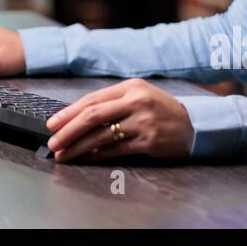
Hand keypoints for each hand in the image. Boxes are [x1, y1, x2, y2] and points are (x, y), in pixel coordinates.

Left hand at [44, 78, 194, 162]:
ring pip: (102, 136)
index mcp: (130, 87)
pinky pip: (116, 150)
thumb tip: (77, 116)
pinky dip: (98, 155)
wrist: (193, 124)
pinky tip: (86, 158)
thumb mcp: (139, 95)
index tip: (52, 124)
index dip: (69, 112)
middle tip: (53, 141)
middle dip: (68, 130)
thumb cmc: (160, 109)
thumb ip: (112, 102)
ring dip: (79, 147)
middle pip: (93, 116)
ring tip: (64, 154)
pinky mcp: (148, 141)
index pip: (92, 99)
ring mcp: (143, 122)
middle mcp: (136, 101)